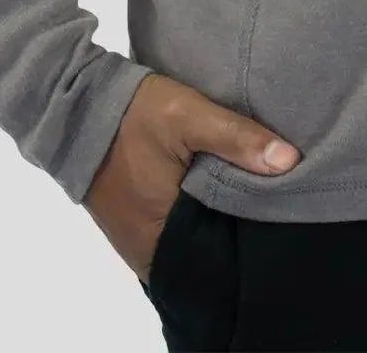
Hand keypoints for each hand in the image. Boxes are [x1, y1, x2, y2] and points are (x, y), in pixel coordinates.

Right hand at [84, 71, 301, 279]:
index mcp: (163, 237)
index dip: (249, 241)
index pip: (220, 261)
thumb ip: (236, 138)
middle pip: (206, 254)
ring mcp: (138, 240)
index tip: (279, 219)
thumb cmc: (133, 114)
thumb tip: (290, 162)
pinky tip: (216, 195)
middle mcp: (149, 251)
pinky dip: (195, 217)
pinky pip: (175, 231)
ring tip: (249, 200)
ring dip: (215, 224)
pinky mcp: (133, 224)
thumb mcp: (187, 115)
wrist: (76, 105)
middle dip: (235, 233)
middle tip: (270, 208)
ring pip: (191, 242)